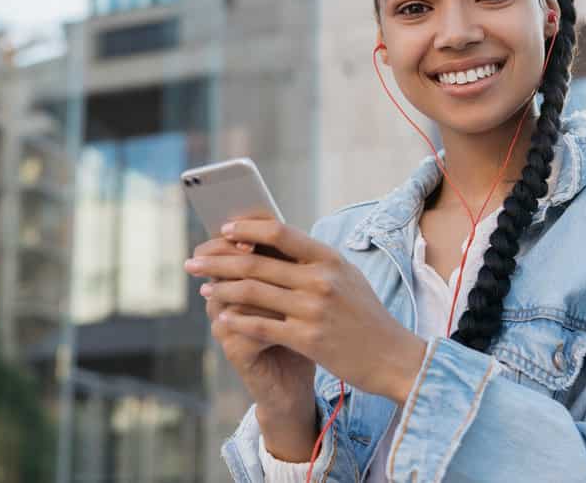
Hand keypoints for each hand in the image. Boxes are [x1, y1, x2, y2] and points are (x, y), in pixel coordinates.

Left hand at [185, 219, 427, 403]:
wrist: (392, 357)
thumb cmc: (365, 316)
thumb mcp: (346, 277)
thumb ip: (313, 261)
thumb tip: (273, 241)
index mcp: (329, 258)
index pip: (279, 231)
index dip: (246, 228)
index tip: (223, 230)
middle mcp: (320, 279)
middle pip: (256, 261)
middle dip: (218, 260)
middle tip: (193, 261)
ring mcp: (314, 308)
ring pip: (253, 292)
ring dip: (221, 289)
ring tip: (205, 290)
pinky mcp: (308, 338)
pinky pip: (261, 325)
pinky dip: (237, 321)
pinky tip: (221, 320)